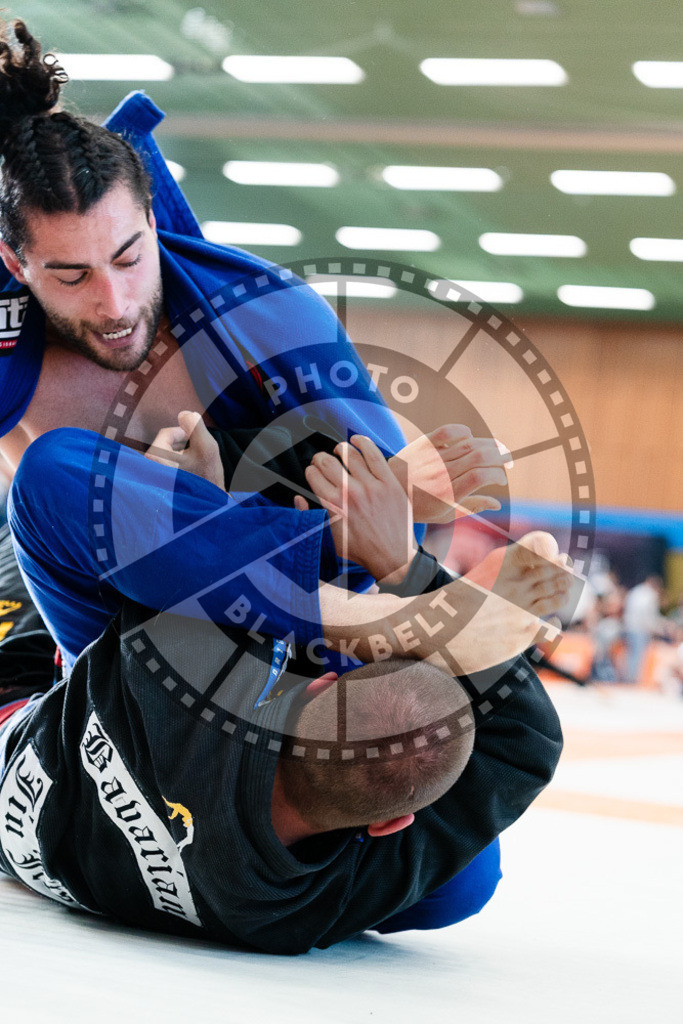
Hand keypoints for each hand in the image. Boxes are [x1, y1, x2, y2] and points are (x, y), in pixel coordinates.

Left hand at [145, 410, 224, 490]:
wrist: (209, 507)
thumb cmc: (207, 478)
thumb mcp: (207, 447)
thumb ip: (195, 425)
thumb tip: (183, 414)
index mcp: (155, 458)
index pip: (166, 434)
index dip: (185, 433)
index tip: (197, 440)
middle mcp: (147, 469)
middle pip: (165, 445)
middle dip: (183, 445)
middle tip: (198, 453)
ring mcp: (151, 479)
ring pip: (166, 457)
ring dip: (182, 455)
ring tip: (196, 464)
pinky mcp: (157, 487)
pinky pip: (165, 468)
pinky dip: (178, 466)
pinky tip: (190, 474)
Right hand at [296, 434, 416, 582]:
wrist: (393, 557)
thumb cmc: (360, 550)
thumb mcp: (328, 539)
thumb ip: (309, 517)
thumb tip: (298, 499)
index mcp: (333, 505)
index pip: (314, 475)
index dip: (310, 471)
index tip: (313, 472)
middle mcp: (350, 493)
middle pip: (327, 461)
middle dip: (320, 458)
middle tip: (322, 460)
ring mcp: (371, 486)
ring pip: (350, 454)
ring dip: (340, 449)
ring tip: (339, 450)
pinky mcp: (389, 483)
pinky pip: (374, 454)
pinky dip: (363, 442)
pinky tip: (356, 440)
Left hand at [388, 424, 510, 522]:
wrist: (385, 492)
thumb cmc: (417, 508)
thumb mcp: (444, 515)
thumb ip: (472, 507)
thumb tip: (497, 505)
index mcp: (446, 494)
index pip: (480, 476)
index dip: (497, 475)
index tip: (500, 480)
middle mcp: (440, 473)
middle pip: (479, 456)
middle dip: (501, 456)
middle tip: (508, 462)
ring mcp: (431, 457)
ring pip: (469, 443)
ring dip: (489, 445)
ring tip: (497, 451)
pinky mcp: (423, 443)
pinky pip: (449, 430)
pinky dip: (465, 432)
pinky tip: (470, 440)